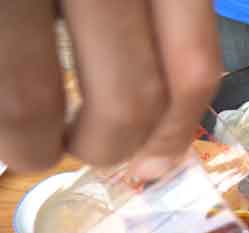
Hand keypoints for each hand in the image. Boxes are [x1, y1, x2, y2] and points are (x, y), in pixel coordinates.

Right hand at [0, 1, 222, 176]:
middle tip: (85, 152)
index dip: (174, 132)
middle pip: (126, 98)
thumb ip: (153, 12)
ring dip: (30, 144)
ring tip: (30, 144)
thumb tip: (153, 119)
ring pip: (29, 99)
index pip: (190, 68)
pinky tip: (0, 113)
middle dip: (106, 147)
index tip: (153, 163)